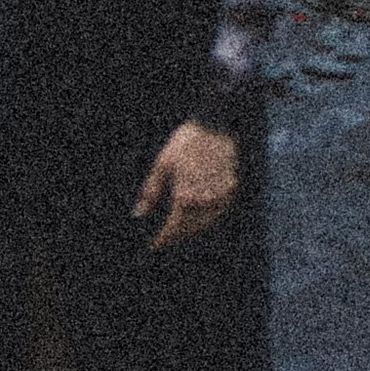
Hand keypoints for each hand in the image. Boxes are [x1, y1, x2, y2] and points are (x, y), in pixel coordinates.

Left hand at [134, 120, 237, 252]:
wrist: (215, 125)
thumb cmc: (186, 142)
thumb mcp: (162, 164)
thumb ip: (151, 192)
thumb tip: (139, 213)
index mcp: (186, 197)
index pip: (173, 228)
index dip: (162, 239)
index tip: (154, 244)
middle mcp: (205, 201)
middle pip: (189, 229)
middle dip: (175, 235)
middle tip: (165, 238)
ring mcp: (220, 196)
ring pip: (204, 222)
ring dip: (191, 229)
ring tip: (179, 229)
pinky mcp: (230, 189)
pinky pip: (217, 211)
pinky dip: (206, 217)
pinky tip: (197, 215)